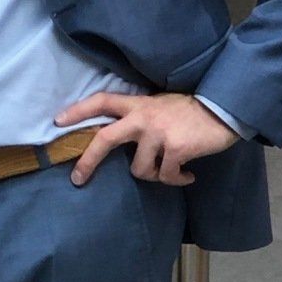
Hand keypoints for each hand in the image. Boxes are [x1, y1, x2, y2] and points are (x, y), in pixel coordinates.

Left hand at [55, 91, 240, 186]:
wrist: (224, 110)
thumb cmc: (191, 111)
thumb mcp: (161, 106)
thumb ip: (141, 116)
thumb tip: (122, 139)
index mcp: (139, 104)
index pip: (102, 101)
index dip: (79, 111)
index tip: (57, 121)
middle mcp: (144, 117)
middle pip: (105, 138)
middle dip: (88, 161)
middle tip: (77, 179)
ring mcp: (159, 133)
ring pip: (139, 170)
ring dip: (154, 175)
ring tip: (170, 170)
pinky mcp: (176, 149)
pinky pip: (166, 176)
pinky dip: (177, 180)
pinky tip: (188, 175)